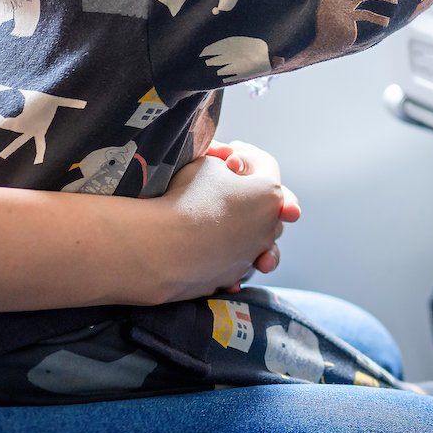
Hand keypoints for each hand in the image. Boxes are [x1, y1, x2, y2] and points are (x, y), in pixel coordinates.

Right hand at [152, 150, 287, 297]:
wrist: (163, 246)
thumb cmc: (187, 198)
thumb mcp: (209, 165)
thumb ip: (227, 164)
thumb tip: (230, 170)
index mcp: (270, 195)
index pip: (267, 167)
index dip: (248, 157)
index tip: (228, 156)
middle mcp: (268, 229)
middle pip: (268, 206)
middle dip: (250, 193)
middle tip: (226, 184)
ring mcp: (252, 256)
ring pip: (256, 237)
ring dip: (243, 226)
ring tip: (219, 216)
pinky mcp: (232, 277)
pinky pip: (234, 260)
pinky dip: (226, 251)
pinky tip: (208, 245)